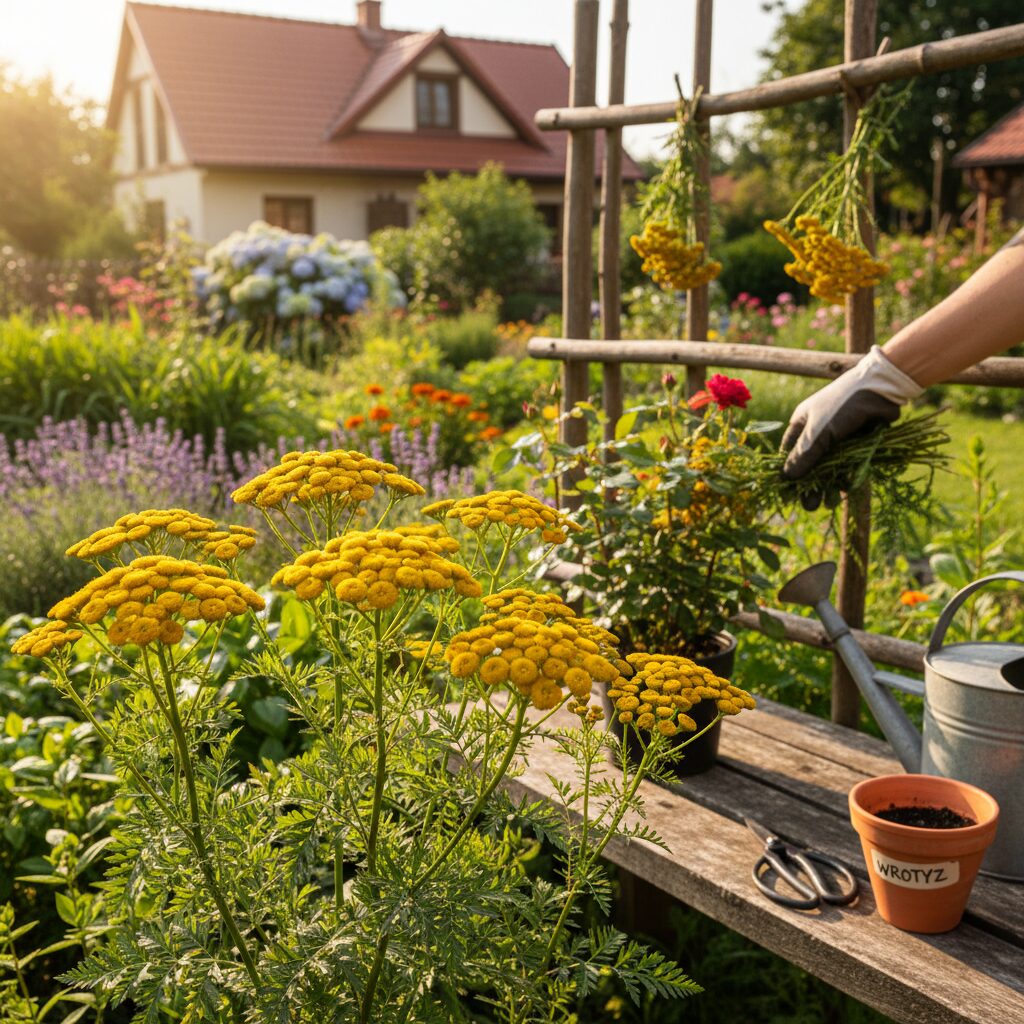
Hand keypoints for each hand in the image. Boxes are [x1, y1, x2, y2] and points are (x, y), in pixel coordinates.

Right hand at [781, 347, 922, 506]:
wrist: (881, 390)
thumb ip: (803, 457)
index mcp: (802, 424)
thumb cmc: (842, 406)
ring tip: (828, 504)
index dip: (789, 474)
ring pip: (830, 467)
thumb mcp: (819, 432)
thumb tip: (786, 479)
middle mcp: (818, 431)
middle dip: (810, 485)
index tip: (789, 494)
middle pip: (810, 464)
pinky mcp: (857, 442)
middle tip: (810, 506)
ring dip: (828, 485)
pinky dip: (846, 477)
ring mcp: (838, 438)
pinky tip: (844, 489)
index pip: (790, 453)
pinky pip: (848, 464)